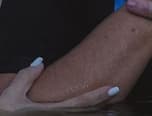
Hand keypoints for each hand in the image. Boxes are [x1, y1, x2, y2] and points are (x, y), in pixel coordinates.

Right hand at [0, 58, 118, 111]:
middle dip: (103, 104)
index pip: (80, 103)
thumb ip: (26, 78)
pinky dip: (84, 112)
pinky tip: (93, 108)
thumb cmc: (5, 113)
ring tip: (110, 103)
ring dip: (95, 110)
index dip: (99, 96)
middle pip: (86, 112)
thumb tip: (40, 62)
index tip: (114, 88)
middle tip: (118, 93)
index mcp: (50, 110)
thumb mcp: (11, 95)